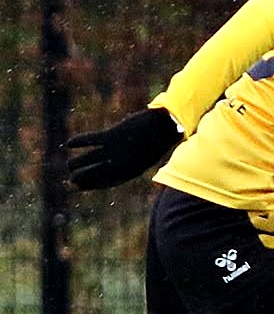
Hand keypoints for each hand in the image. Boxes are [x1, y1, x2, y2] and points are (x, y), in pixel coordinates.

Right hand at [65, 107, 182, 189]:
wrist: (163, 126)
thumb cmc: (155, 142)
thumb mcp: (145, 159)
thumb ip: (131, 165)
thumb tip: (116, 169)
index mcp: (130, 171)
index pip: (106, 183)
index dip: (91, 185)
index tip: (78, 187)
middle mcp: (121, 163)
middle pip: (95, 174)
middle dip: (81, 179)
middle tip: (71, 180)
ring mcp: (116, 149)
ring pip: (89, 159)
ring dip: (76, 163)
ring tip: (69, 165)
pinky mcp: (112, 135)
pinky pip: (90, 140)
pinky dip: (78, 142)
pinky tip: (69, 144)